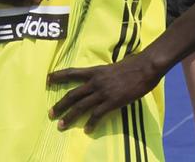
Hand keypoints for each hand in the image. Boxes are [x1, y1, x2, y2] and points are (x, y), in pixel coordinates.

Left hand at [48, 53, 162, 132]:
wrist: (146, 66)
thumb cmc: (135, 64)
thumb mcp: (114, 66)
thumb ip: (106, 74)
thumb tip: (103, 78)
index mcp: (96, 71)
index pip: (73, 72)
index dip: (59, 75)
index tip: (48, 79)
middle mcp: (96, 81)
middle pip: (72, 94)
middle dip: (60, 105)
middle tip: (51, 113)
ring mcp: (103, 92)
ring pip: (80, 106)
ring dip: (69, 117)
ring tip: (61, 125)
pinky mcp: (112, 101)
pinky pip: (97, 114)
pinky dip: (91, 123)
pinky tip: (87, 130)